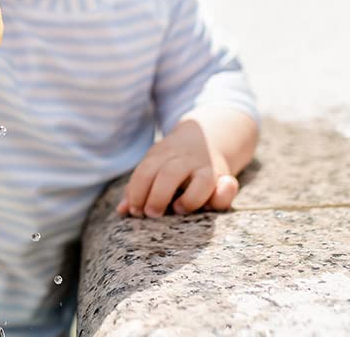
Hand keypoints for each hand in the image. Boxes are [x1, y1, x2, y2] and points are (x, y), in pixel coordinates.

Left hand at [116, 119, 239, 216]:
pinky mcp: (225, 178)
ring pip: (202, 181)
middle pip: (169, 174)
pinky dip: (223, 195)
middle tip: (151, 214)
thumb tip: (121, 211)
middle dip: (158, 195)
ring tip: (178, 210)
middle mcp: (184, 160)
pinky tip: (210, 205)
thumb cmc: (172, 161)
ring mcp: (206, 167)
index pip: (145, 171)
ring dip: (189, 199)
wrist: (207, 135)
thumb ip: (138, 188)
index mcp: (162, 155)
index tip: (134, 211)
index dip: (137, 192)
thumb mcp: (154, 165)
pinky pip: (228, 188)